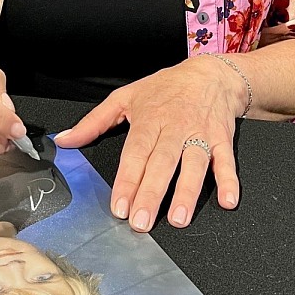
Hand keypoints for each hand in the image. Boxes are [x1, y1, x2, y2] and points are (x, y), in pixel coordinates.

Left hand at [54, 57, 245, 230]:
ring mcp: (200, 134)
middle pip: (162, 163)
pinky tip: (228, 200)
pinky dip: (229, 180)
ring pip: (194, 164)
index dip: (127, 180)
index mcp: (149, 119)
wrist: (210, 73)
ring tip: (179, 218)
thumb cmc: (166, 88)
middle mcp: (174, 128)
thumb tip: (64, 140)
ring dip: (187, 191)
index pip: (135, 153)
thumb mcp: (126, 96)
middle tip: (142, 221)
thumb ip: (94, 122)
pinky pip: (226, 161)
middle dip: (152, 192)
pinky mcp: (222, 139)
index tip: (119, 206)